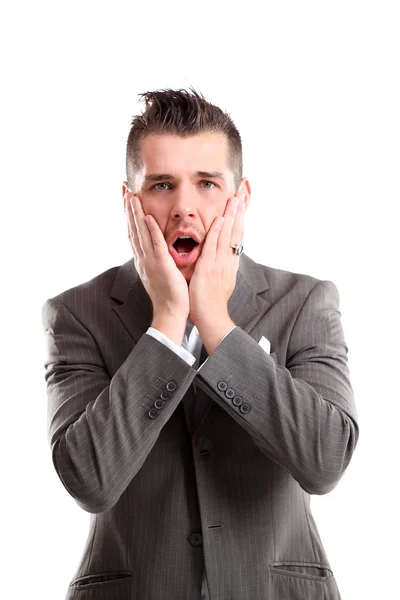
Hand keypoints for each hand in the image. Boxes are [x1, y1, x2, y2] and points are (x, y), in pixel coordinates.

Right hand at [125, 192, 189, 319]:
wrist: (169, 312)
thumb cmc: (168, 294)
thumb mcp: (159, 272)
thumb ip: (156, 258)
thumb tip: (156, 248)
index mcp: (143, 259)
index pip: (133, 232)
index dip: (128, 215)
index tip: (126, 198)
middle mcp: (143, 258)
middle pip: (132, 229)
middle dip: (128, 209)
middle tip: (124, 189)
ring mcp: (150, 261)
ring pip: (141, 233)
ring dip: (136, 214)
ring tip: (132, 196)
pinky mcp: (161, 266)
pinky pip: (155, 245)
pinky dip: (151, 230)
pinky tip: (148, 217)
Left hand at [188, 192, 244, 326]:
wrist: (212, 316)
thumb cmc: (213, 301)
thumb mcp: (222, 280)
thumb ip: (222, 265)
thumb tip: (225, 256)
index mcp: (231, 263)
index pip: (238, 236)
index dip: (240, 219)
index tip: (242, 203)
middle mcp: (228, 260)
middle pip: (237, 231)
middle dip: (240, 212)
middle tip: (242, 193)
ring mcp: (220, 263)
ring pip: (228, 235)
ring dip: (232, 216)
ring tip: (235, 198)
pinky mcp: (209, 268)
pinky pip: (214, 247)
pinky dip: (218, 232)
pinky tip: (221, 220)